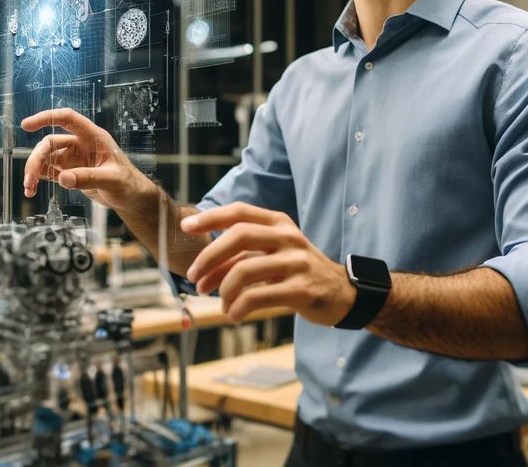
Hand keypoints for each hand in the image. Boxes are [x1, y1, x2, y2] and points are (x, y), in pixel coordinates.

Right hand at [21, 109, 152, 213]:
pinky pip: (47, 171)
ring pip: (45, 157)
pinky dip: (37, 178)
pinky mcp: (69, 171)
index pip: (68, 119)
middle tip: (30, 179)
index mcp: (94, 137)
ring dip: (34, 170)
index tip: (26, 125)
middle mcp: (81, 144)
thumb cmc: (128, 183)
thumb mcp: (112, 180)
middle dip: (36, 159)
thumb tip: (63, 178)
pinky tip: (31, 190)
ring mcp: (73, 158)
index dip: (48, 118)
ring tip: (29, 188)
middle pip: (50, 143)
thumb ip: (89, 178)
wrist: (130, 197)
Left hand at [181, 202, 354, 325]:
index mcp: (279, 223)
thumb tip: (201, 269)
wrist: (341, 293)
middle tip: (195, 279)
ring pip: (244, 270)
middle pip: (239, 236)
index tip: (185, 228)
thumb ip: (243, 254)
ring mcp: (296, 262)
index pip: (240, 212)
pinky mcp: (300, 289)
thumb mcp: (275, 252)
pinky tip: (234, 315)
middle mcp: (288, 237)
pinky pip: (257, 297)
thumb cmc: (298, 271)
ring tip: (221, 304)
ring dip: (223, 291)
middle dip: (209, 257)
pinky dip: (237, 308)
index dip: (211, 218)